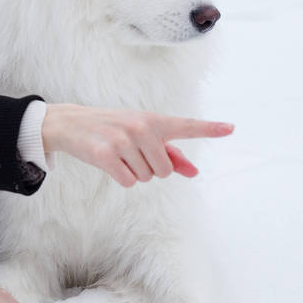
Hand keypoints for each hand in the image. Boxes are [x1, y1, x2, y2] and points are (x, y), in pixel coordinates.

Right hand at [41, 103, 233, 187]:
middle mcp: (140, 128)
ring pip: (146, 177)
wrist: (71, 123)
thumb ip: (169, 153)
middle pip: (164, 170)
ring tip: (118, 155)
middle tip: (131, 153)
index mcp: (153, 120)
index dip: (209, 128)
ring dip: (134, 172)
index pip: (186, 125)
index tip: (231, 128)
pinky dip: (121, 178)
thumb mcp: (141, 134)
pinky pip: (129, 181)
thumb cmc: (111, 129)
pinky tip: (110, 164)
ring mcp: (123, 141)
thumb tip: (194, 172)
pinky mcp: (106, 155)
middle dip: (150, 169)